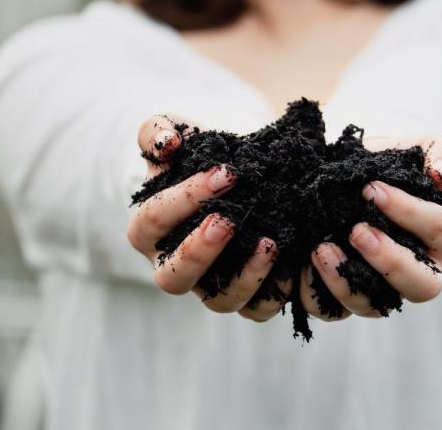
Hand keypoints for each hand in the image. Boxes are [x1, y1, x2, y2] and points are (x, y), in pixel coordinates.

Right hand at [127, 114, 284, 320]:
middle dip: (200, 251)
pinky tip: (292, 266)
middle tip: (228, 220)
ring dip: (244, 277)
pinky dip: (274, 295)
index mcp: (149, 230)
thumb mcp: (176, 134)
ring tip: (270, 243)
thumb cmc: (197, 156)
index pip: (153, 221)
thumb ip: (160, 131)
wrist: (234, 175)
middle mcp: (174, 266)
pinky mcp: (245, 297)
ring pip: (219, 302)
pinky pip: (257, 311)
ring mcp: (210, 287)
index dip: (184, 199)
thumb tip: (167, 142)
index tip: (225, 173)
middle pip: (173, 277)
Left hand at [300, 136, 441, 318]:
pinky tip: (302, 263)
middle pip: (423, 287)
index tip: (372, 188)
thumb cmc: (386, 163)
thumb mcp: (412, 148)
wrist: (343, 175)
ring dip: (346, 282)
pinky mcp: (347, 298)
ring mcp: (382, 291)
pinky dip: (315, 290)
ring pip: (375, 307)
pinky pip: (333, 309)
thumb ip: (438, 153)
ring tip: (321, 249)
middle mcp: (419, 273)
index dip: (410, 212)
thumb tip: (439, 175)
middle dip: (389, 261)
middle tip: (357, 231)